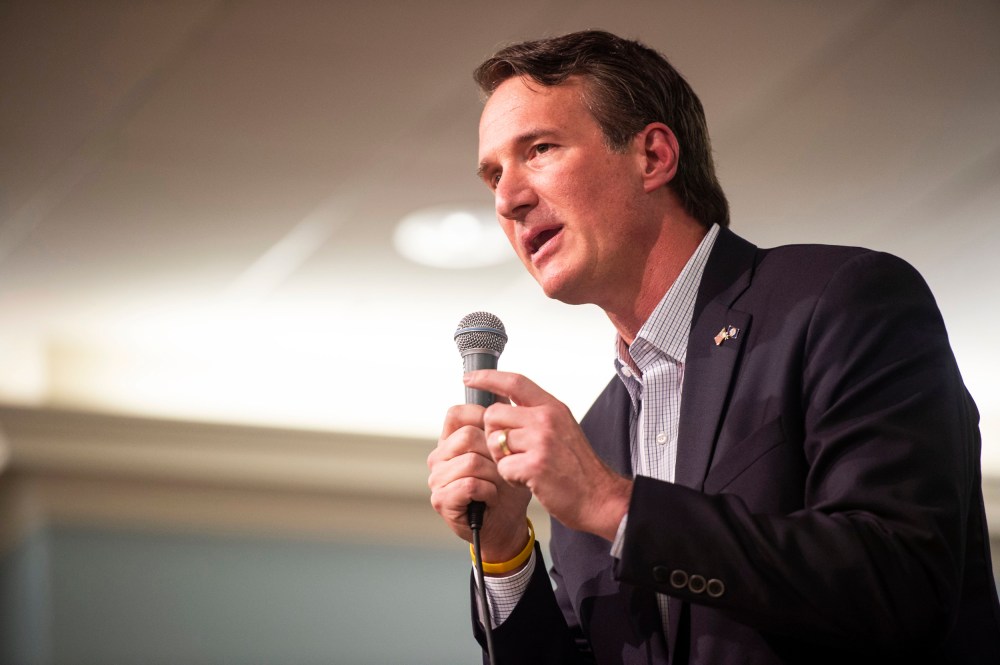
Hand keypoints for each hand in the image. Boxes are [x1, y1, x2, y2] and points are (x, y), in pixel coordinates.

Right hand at [427, 403, 531, 562]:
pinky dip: (488, 491)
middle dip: (494, 453)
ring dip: (493, 475)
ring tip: (496, 485)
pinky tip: (491, 498)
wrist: (507, 523)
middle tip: (501, 469)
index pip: (457, 413)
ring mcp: (437, 478)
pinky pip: (470, 485)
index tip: (497, 435)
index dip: (482, 419)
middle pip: (467, 436)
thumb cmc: (506, 486)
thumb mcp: (506, 449)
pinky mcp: (441, 500)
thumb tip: (500, 389)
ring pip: (471, 461)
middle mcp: (439, 456)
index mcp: (450, 439)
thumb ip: (499, 423)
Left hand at [468, 370, 631, 541]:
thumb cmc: (579, 469)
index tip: (470, 378)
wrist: (600, 497)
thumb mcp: (563, 429)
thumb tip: (503, 408)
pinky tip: (528, 480)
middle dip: (493, 435)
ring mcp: (541, 441)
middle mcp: (546, 419)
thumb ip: (536, 416)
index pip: (514, 382)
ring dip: (502, 459)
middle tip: (510, 452)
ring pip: (494, 442)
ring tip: (523, 467)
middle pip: (494, 415)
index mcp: (553, 408)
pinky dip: (510, 478)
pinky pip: (502, 467)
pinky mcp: (535, 465)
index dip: (488, 377)